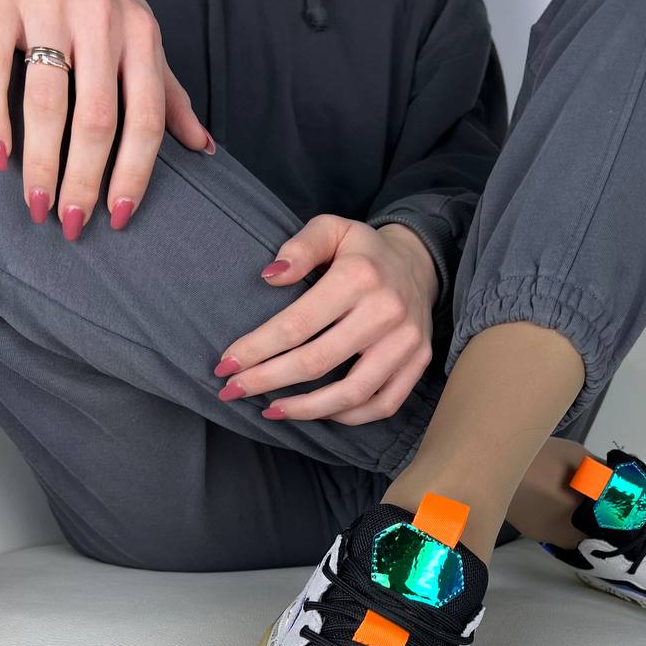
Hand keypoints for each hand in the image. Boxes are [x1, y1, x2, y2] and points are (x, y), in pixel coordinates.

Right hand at [0, 0, 210, 237]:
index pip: (145, 119)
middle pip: (97, 120)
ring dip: (41, 164)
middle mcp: (100, 18)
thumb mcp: (140, 36)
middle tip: (72, 224)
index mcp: (142, 34)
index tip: (118, 217)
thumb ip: (168, 94)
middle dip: (85, 180)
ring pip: (47, 102)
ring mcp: (48, 4)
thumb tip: (205, 149)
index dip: (134, 174)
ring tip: (37, 205)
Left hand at [215, 217, 437, 424]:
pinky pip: (383, 404)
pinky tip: (319, 413)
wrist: (419, 262)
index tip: (225, 365)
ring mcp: (407, 341)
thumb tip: (270, 276)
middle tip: (233, 390)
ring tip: (272, 410)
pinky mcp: (419, 361)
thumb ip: (300, 247)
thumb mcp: (331, 228)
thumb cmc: (363, 250)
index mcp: (358, 277)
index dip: (256, 349)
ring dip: (305, 409)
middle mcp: (386, 311)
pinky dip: (348, 417)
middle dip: (267, 381)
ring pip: (351, 393)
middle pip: (317, 362)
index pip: (296, 325)